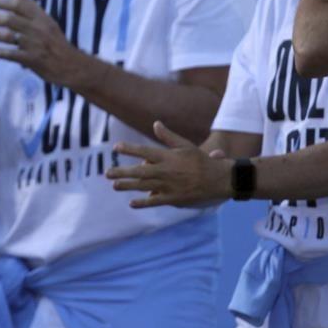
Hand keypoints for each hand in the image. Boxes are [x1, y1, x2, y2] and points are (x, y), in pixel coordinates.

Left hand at [0, 0, 93, 89]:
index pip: (18, 5)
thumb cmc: (56, 43)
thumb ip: (31, 7)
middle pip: (9, 19)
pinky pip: (12, 54)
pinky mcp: (33, 60)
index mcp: (41, 18)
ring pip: (8, 36)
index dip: (1, 2)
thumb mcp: (47, 22)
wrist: (71, 66)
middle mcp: (38, 29)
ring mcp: (35, 44)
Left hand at [106, 121, 232, 207]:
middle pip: (139, 171)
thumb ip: (168, 136)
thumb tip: (155, 123)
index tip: (116, 147)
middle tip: (107, 172)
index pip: (144, 151)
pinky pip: (155, 201)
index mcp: (168, 156)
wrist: (220, 179)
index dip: (129, 149)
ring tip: (114, 185)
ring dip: (128, 186)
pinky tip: (132, 203)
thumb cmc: (201, 160)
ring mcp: (169, 185)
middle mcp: (166, 170)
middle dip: (122, 171)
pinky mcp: (174, 198)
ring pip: (144, 186)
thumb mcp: (185, 145)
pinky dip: (143, 203)